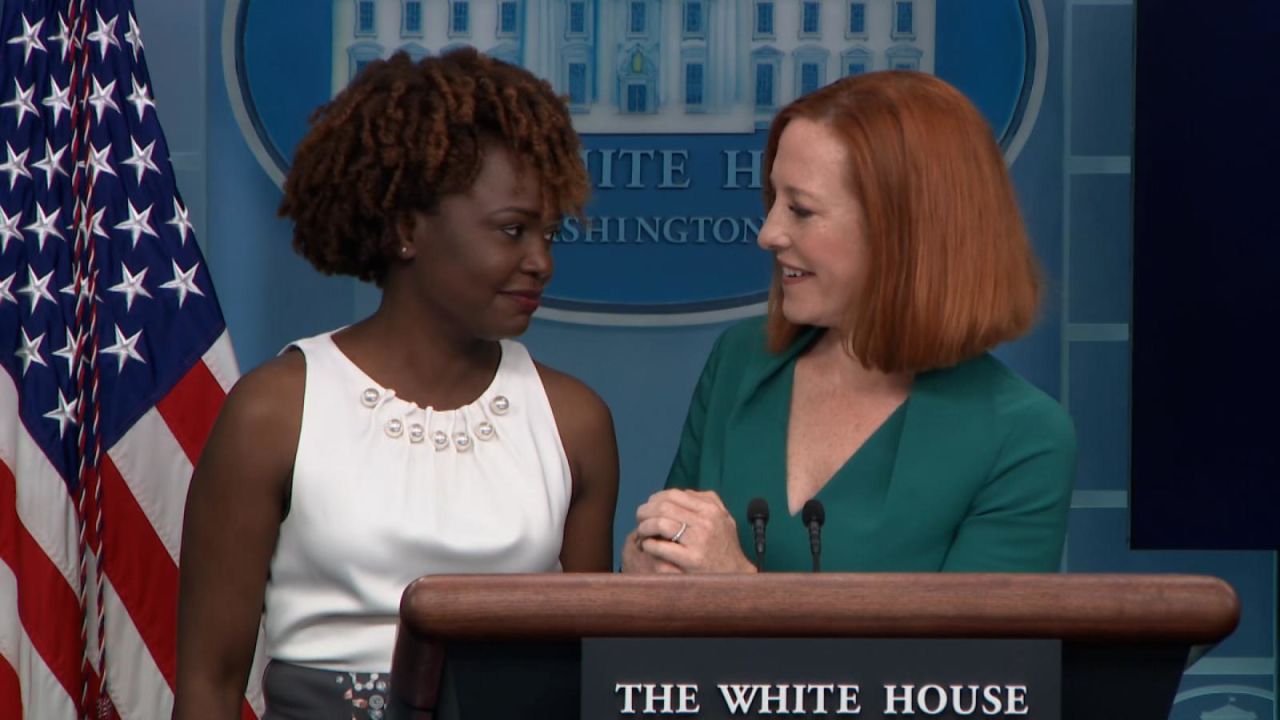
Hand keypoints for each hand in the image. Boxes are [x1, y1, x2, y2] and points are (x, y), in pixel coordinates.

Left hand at [631, 489, 756, 572]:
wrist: (736, 575)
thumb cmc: (726, 546)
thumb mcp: (724, 518)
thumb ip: (707, 502)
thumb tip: (683, 494)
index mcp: (710, 509)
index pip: (674, 494)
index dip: (655, 499)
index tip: (649, 506)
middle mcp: (705, 522)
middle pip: (663, 507)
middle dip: (646, 511)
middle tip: (639, 518)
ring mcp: (698, 540)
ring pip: (659, 523)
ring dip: (644, 527)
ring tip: (642, 532)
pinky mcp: (690, 559)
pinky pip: (659, 546)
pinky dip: (648, 544)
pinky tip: (648, 546)